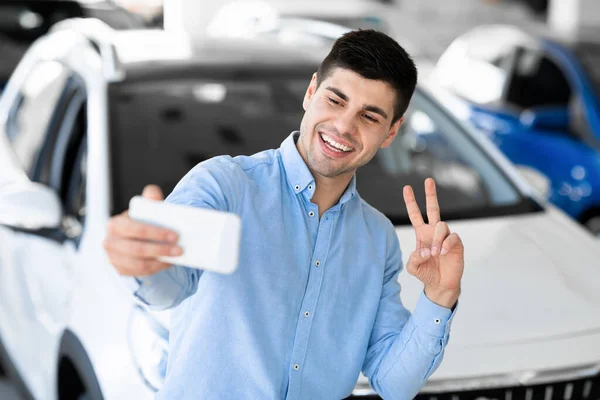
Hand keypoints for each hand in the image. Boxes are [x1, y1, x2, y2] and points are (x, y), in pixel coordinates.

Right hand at [103, 185, 181, 276]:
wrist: (134, 238)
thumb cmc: (141, 222)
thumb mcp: (145, 210)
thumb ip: (150, 200)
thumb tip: (152, 192)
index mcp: (115, 224)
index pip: (135, 229)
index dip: (155, 233)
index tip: (174, 235)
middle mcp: (110, 242)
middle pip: (136, 249)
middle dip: (160, 249)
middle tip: (179, 249)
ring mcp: (113, 258)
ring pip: (139, 264)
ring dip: (160, 261)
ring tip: (176, 256)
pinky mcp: (121, 269)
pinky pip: (140, 272)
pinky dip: (156, 268)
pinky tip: (168, 263)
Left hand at [402, 178, 463, 308]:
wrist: (440, 285)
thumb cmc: (426, 273)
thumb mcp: (413, 267)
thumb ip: (413, 258)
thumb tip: (424, 250)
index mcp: (421, 234)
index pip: (415, 214)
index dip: (411, 202)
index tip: (406, 188)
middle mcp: (433, 232)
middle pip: (433, 209)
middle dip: (430, 194)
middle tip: (428, 180)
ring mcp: (445, 237)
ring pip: (441, 225)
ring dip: (436, 239)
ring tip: (435, 253)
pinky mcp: (456, 243)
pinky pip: (451, 237)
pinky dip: (445, 244)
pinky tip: (442, 253)